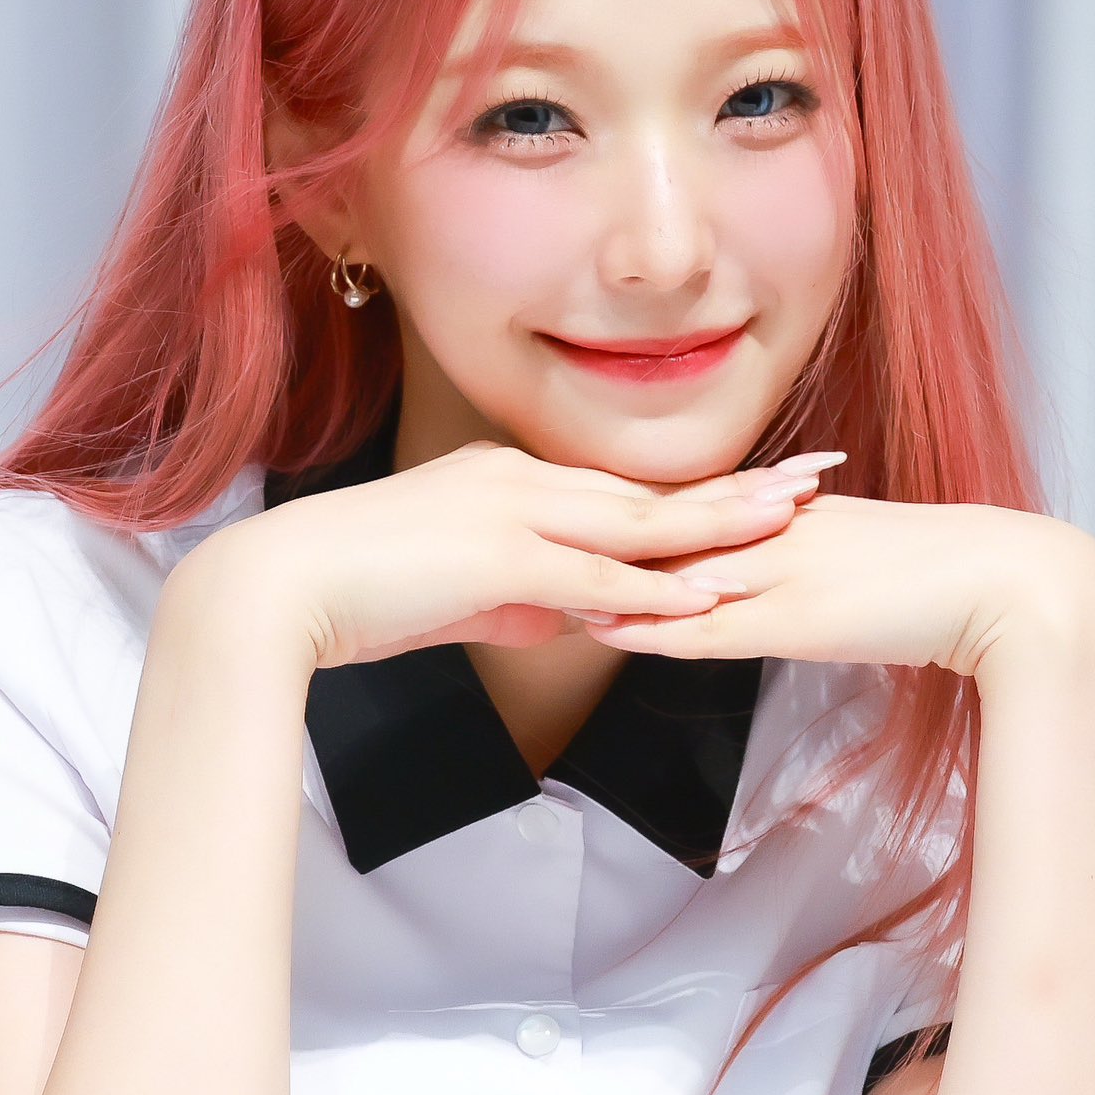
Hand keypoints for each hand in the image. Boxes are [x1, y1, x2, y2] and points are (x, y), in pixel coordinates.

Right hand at [178, 441, 839, 671]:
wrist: (279, 585)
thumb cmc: (353, 589)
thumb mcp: (455, 592)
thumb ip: (521, 597)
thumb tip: (577, 618)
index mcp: (508, 482)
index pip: (623, 488)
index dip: (699, 488)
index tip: (763, 482)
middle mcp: (520, 483)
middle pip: (650, 491)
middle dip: (738, 488)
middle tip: (815, 476)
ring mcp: (511, 514)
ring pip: (638, 524)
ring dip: (720, 525)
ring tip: (793, 522)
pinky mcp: (497, 558)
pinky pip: (595, 578)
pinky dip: (657, 589)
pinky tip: (711, 597)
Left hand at [581, 492, 1094, 679]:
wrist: (1011, 584)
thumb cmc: (943, 580)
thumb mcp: (858, 565)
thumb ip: (804, 567)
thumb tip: (759, 582)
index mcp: (788, 512)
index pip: (690, 508)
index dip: (620, 515)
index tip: (559, 514)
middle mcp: (775, 530)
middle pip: (663, 528)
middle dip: (590, 537)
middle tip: (518, 535)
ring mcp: (784, 569)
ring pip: (674, 573)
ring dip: (604, 582)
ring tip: (535, 584)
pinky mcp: (801, 616)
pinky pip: (712, 623)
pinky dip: (654, 625)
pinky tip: (605, 629)